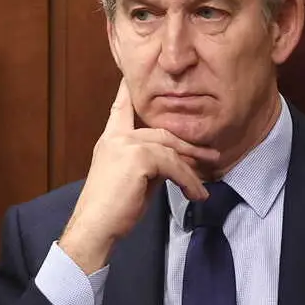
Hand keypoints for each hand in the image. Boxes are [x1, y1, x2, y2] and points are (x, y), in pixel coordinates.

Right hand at [59, 80, 219, 272]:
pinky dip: (188, 181)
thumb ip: (148, 165)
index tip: (128, 78)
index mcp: (110, 140)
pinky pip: (173, 166)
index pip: (120, 110)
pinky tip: (195, 194)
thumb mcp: (131, 180)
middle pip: (161, 133)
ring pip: (171, 150)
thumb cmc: (111, 210)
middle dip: (187, 146)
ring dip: (191, 170)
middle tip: (209, 155)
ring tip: (202, 187)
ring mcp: (127, 145)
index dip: (126, 93)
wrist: (95, 226)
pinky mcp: (139, 157)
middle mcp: (117, 138)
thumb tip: (171, 165)